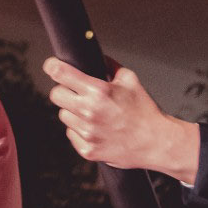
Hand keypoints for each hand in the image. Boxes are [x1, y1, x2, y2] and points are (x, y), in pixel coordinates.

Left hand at [43, 59, 199, 180]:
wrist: (156, 142)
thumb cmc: (145, 111)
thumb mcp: (130, 80)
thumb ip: (109, 66)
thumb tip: (96, 58)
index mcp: (98, 91)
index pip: (61, 74)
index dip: (52, 67)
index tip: (51, 66)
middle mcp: (89, 111)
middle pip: (55, 95)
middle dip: (64, 91)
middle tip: (77, 93)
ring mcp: (87, 132)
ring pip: (63, 115)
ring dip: (73, 112)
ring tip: (93, 114)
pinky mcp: (87, 149)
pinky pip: (71, 134)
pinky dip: (79, 131)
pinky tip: (96, 129)